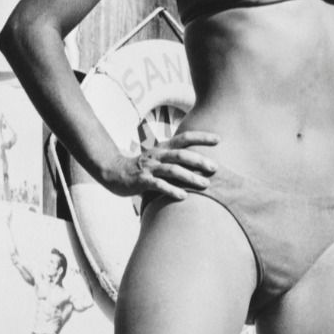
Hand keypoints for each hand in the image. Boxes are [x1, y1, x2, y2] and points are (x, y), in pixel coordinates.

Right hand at [103, 131, 219, 200]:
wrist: (114, 172)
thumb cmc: (142, 167)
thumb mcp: (159, 158)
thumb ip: (176, 158)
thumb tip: (201, 162)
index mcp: (163, 148)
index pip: (184, 138)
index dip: (201, 137)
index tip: (219, 139)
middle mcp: (158, 155)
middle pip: (181, 154)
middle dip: (199, 160)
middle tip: (215, 168)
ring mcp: (149, 168)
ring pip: (172, 170)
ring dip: (190, 177)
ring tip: (205, 185)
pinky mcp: (142, 181)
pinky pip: (158, 185)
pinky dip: (172, 190)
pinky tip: (184, 196)